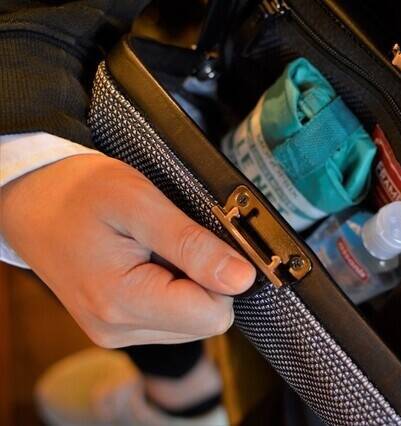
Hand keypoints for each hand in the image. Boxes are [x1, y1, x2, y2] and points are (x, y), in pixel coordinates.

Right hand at [0, 155, 255, 346]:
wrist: (31, 199)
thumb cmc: (79, 193)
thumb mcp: (140, 203)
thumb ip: (193, 246)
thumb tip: (242, 279)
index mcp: (122, 302)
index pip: (214, 315)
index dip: (222, 276)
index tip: (203, 243)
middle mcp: (118, 329)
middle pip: (205, 321)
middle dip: (204, 279)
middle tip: (173, 241)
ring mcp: (115, 332)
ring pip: (191, 321)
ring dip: (188, 284)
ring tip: (156, 249)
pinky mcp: (116, 327)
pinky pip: (170, 319)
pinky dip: (172, 289)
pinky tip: (148, 262)